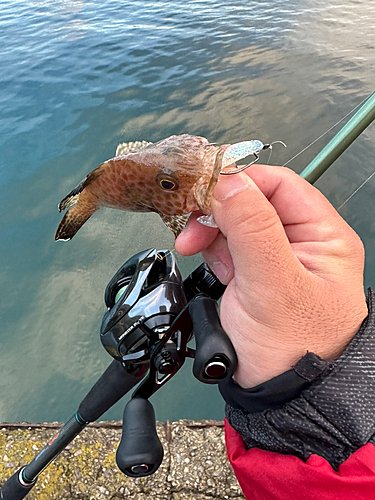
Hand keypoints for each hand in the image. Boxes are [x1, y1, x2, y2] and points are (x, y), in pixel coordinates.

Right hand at [175, 165, 367, 387]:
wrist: (276, 395)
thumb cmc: (294, 350)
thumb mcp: (275, 285)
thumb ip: (252, 228)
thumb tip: (229, 181)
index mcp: (322, 236)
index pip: (280, 185)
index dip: (242, 180)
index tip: (206, 186)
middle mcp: (299, 243)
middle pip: (252, 201)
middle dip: (219, 209)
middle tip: (192, 223)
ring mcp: (271, 258)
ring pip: (233, 222)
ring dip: (210, 230)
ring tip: (194, 248)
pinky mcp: (250, 274)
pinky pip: (224, 246)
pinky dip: (210, 250)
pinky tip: (210, 265)